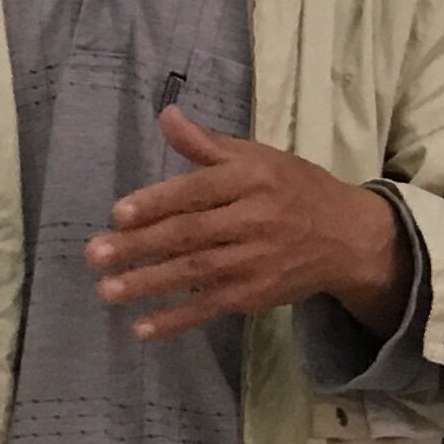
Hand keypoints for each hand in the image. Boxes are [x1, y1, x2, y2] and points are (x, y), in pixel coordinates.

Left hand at [90, 108, 406, 344]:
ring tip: (107, 290)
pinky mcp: (255, 294)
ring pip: (195, 272)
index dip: (158, 202)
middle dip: (140, 245)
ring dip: (149, 283)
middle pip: (190, 234)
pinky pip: (210, 307)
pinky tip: (142, 327)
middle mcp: (255, 218)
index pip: (198, 191)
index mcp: (253, 178)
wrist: (347, 236)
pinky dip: (177, 319)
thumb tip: (166, 115)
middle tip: (95, 254)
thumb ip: (207, 145)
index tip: (118, 214)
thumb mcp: (258, 157)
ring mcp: (255, 260)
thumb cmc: (294, 188)